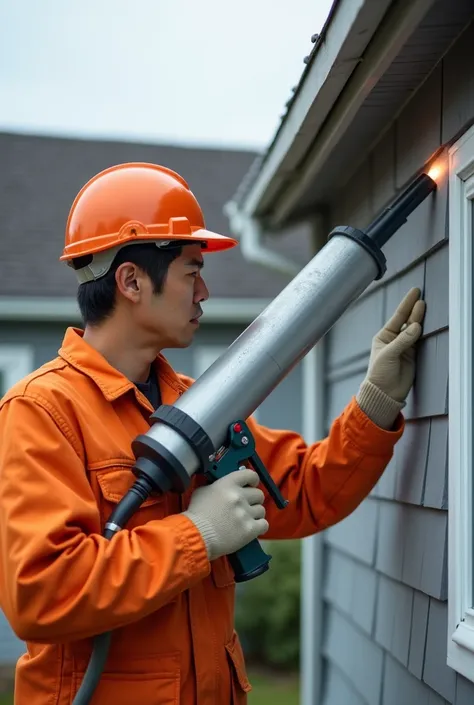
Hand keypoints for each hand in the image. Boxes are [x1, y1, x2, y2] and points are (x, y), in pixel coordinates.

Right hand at [182, 468, 268, 560]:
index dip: (253, 480)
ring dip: (255, 514)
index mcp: (229, 484)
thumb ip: (216, 486)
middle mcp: (239, 496)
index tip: (251, 485)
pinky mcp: (250, 529)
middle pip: (259, 494)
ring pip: (261, 510)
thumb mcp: (202, 491)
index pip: (250, 475)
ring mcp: (246, 513)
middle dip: (254, 500)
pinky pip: (264, 524)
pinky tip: (250, 528)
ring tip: (245, 519)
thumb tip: (224, 486)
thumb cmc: (196, 514)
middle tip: (246, 506)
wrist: (196, 535)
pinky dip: (258, 527)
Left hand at [357, 287, 425, 428]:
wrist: (385, 393)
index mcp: (383, 336)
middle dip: (414, 308)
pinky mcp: (412, 354)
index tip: (414, 292)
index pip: (397, 317)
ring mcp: (404, 346)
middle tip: (421, 296)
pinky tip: (426, 322)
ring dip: (419, 318)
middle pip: (406, 320)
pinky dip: (423, 332)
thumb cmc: (379, 374)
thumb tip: (415, 326)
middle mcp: (394, 339)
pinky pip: (419, 340)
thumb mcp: (388, 355)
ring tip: (424, 305)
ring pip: (414, 329)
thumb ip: (402, 340)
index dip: (406, 304)